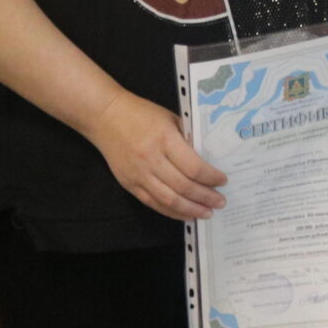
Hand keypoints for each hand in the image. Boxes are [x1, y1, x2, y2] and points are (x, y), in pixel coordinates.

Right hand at [89, 91, 226, 220]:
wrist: (105, 116)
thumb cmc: (141, 113)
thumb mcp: (170, 118)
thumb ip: (186, 139)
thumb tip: (206, 160)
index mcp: (164, 139)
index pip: (193, 167)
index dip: (210, 177)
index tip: (222, 180)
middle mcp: (151, 159)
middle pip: (183, 186)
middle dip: (205, 197)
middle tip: (220, 202)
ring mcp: (138, 174)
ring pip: (169, 200)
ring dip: (190, 210)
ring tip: (206, 213)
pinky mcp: (129, 184)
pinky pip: (153, 203)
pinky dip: (171, 212)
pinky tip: (185, 214)